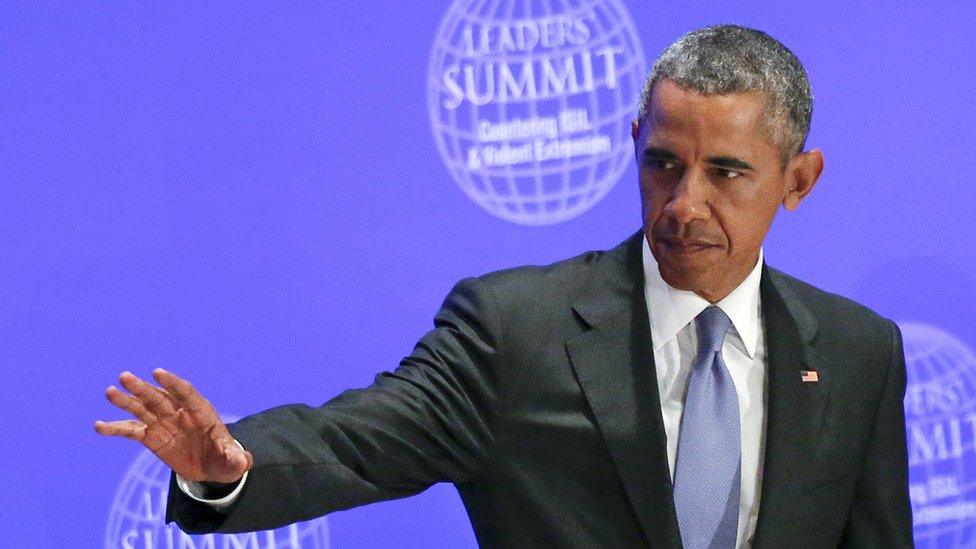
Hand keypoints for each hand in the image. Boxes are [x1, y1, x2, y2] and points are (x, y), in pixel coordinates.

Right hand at [95, 368, 252, 483]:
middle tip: (125, 377)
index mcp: (202, 413)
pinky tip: (99, 426)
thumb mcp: (233, 462)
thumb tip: (243, 461)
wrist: (212, 468)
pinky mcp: (151, 437)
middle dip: (143, 388)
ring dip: (126, 401)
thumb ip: (235, 458)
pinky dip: (115, 429)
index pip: (187, 394)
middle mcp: (180, 413)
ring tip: (110, 392)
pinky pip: (131, 431)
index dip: (173, 384)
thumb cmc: (225, 460)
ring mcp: (164, 423)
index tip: (157, 372)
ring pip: (142, 409)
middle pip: (160, 397)